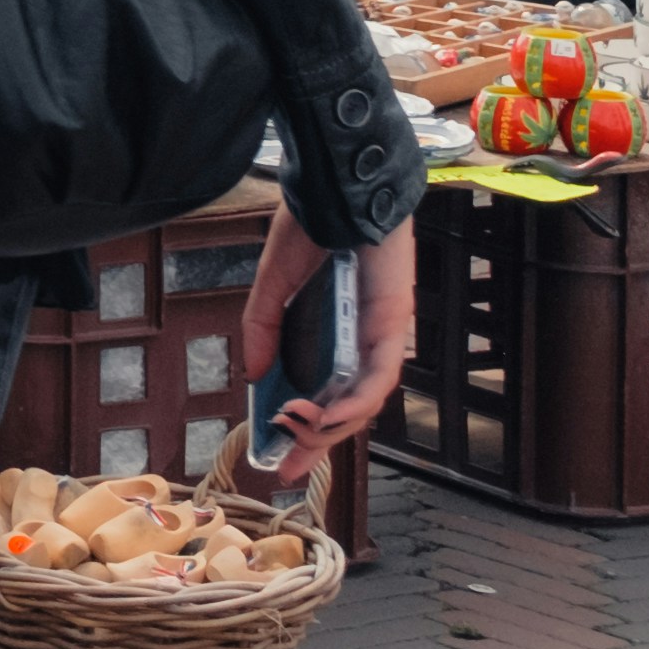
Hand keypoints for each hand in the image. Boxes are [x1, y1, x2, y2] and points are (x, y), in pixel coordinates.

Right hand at [243, 205, 420, 459]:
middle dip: (318, 441)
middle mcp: (363, 341)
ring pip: (365, 399)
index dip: (305, 431)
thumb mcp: (273, 283)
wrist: (337, 186)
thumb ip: (263, 329)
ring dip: (333, 424)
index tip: (281, 459)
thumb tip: (253, 376)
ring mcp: (383, 335)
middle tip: (289, 462)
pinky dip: (355, 399)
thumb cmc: (311, 225)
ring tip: (297, 432)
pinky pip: (380, 374)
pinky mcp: (395, 324)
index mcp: (336, 332)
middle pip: (347, 408)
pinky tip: (327, 413)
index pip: (326, 394)